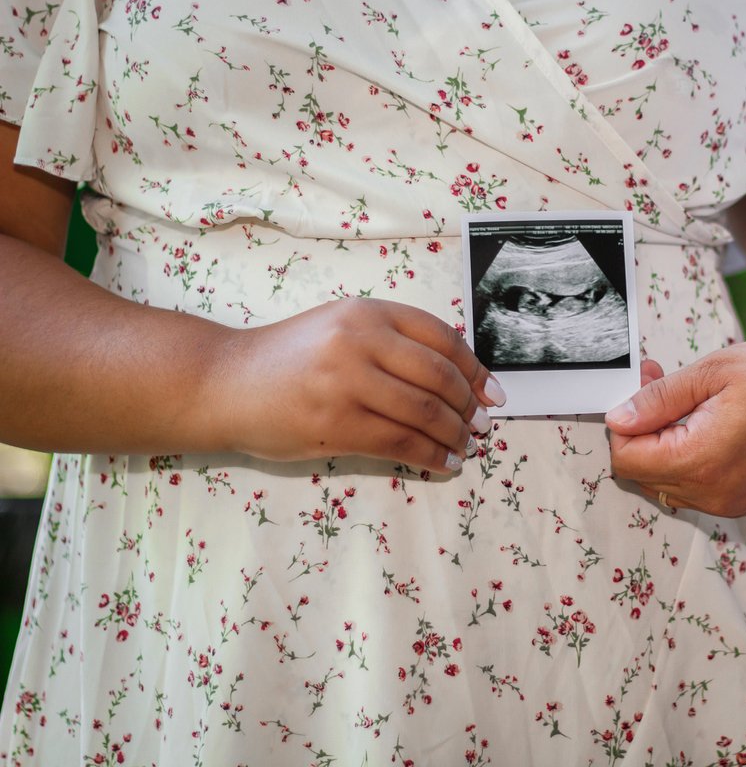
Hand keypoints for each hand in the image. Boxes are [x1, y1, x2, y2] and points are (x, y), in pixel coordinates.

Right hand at [217, 298, 504, 472]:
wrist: (224, 382)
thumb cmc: (288, 358)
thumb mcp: (340, 328)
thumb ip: (391, 342)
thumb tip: (456, 378)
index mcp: (367, 312)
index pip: (441, 337)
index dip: (474, 368)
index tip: (492, 391)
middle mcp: (359, 340)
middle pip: (439, 376)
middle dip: (469, 406)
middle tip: (482, 424)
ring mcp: (346, 382)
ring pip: (424, 412)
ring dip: (454, 434)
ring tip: (466, 447)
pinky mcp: (335, 424)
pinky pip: (400, 443)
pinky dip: (430, 456)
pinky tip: (443, 463)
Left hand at [607, 341, 745, 516]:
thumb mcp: (711, 374)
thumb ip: (658, 399)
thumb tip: (619, 418)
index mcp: (699, 461)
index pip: (626, 458)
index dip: (624, 422)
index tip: (641, 389)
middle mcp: (710, 492)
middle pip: (641, 473)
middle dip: (641, 431)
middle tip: (658, 387)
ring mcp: (725, 502)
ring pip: (663, 483)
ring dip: (661, 446)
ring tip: (685, 405)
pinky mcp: (737, 502)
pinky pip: (690, 489)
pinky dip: (685, 461)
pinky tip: (702, 427)